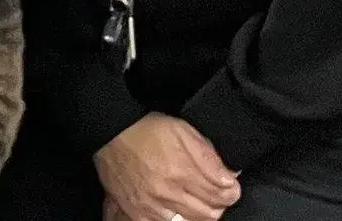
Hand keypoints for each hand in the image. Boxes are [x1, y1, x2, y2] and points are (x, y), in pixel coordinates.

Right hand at [94, 113, 238, 220]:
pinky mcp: (138, 213)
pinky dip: (174, 219)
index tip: (230, 187)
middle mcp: (168, 192)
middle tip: (214, 194)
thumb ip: (209, 155)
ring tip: (194, 201)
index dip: (231, 191)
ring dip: (198, 214)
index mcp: (182, 170)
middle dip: (217, 204)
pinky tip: (174, 209)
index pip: (223, 195)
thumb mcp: (183, 131)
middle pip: (209, 214)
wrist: (110, 133)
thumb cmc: (147, 129)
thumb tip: (230, 177)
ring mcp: (152, 206)